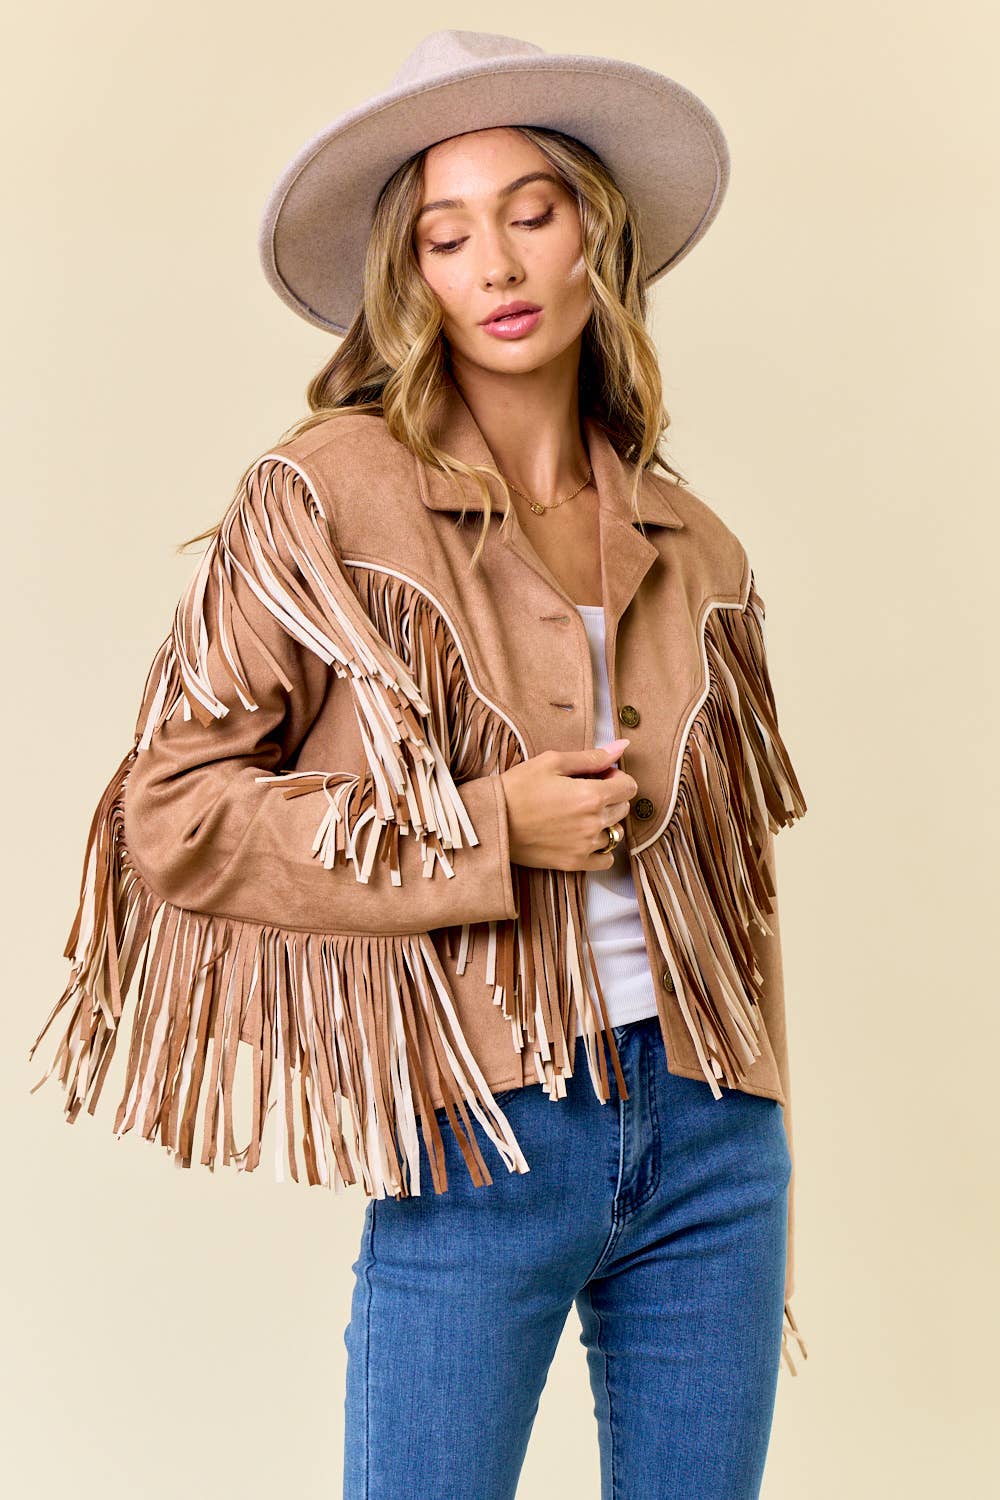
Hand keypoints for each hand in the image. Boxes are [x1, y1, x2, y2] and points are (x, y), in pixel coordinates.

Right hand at [499, 738, 637, 870]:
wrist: (491, 821)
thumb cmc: (518, 787)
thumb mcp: (553, 762)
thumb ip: (592, 757)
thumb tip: (622, 747)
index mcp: (591, 795)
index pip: (629, 787)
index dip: (617, 777)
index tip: (600, 776)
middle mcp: (593, 823)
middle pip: (623, 808)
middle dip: (611, 797)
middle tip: (584, 791)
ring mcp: (585, 846)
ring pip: (615, 833)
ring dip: (605, 822)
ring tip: (580, 814)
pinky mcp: (574, 863)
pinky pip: (606, 860)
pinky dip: (602, 849)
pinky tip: (584, 837)